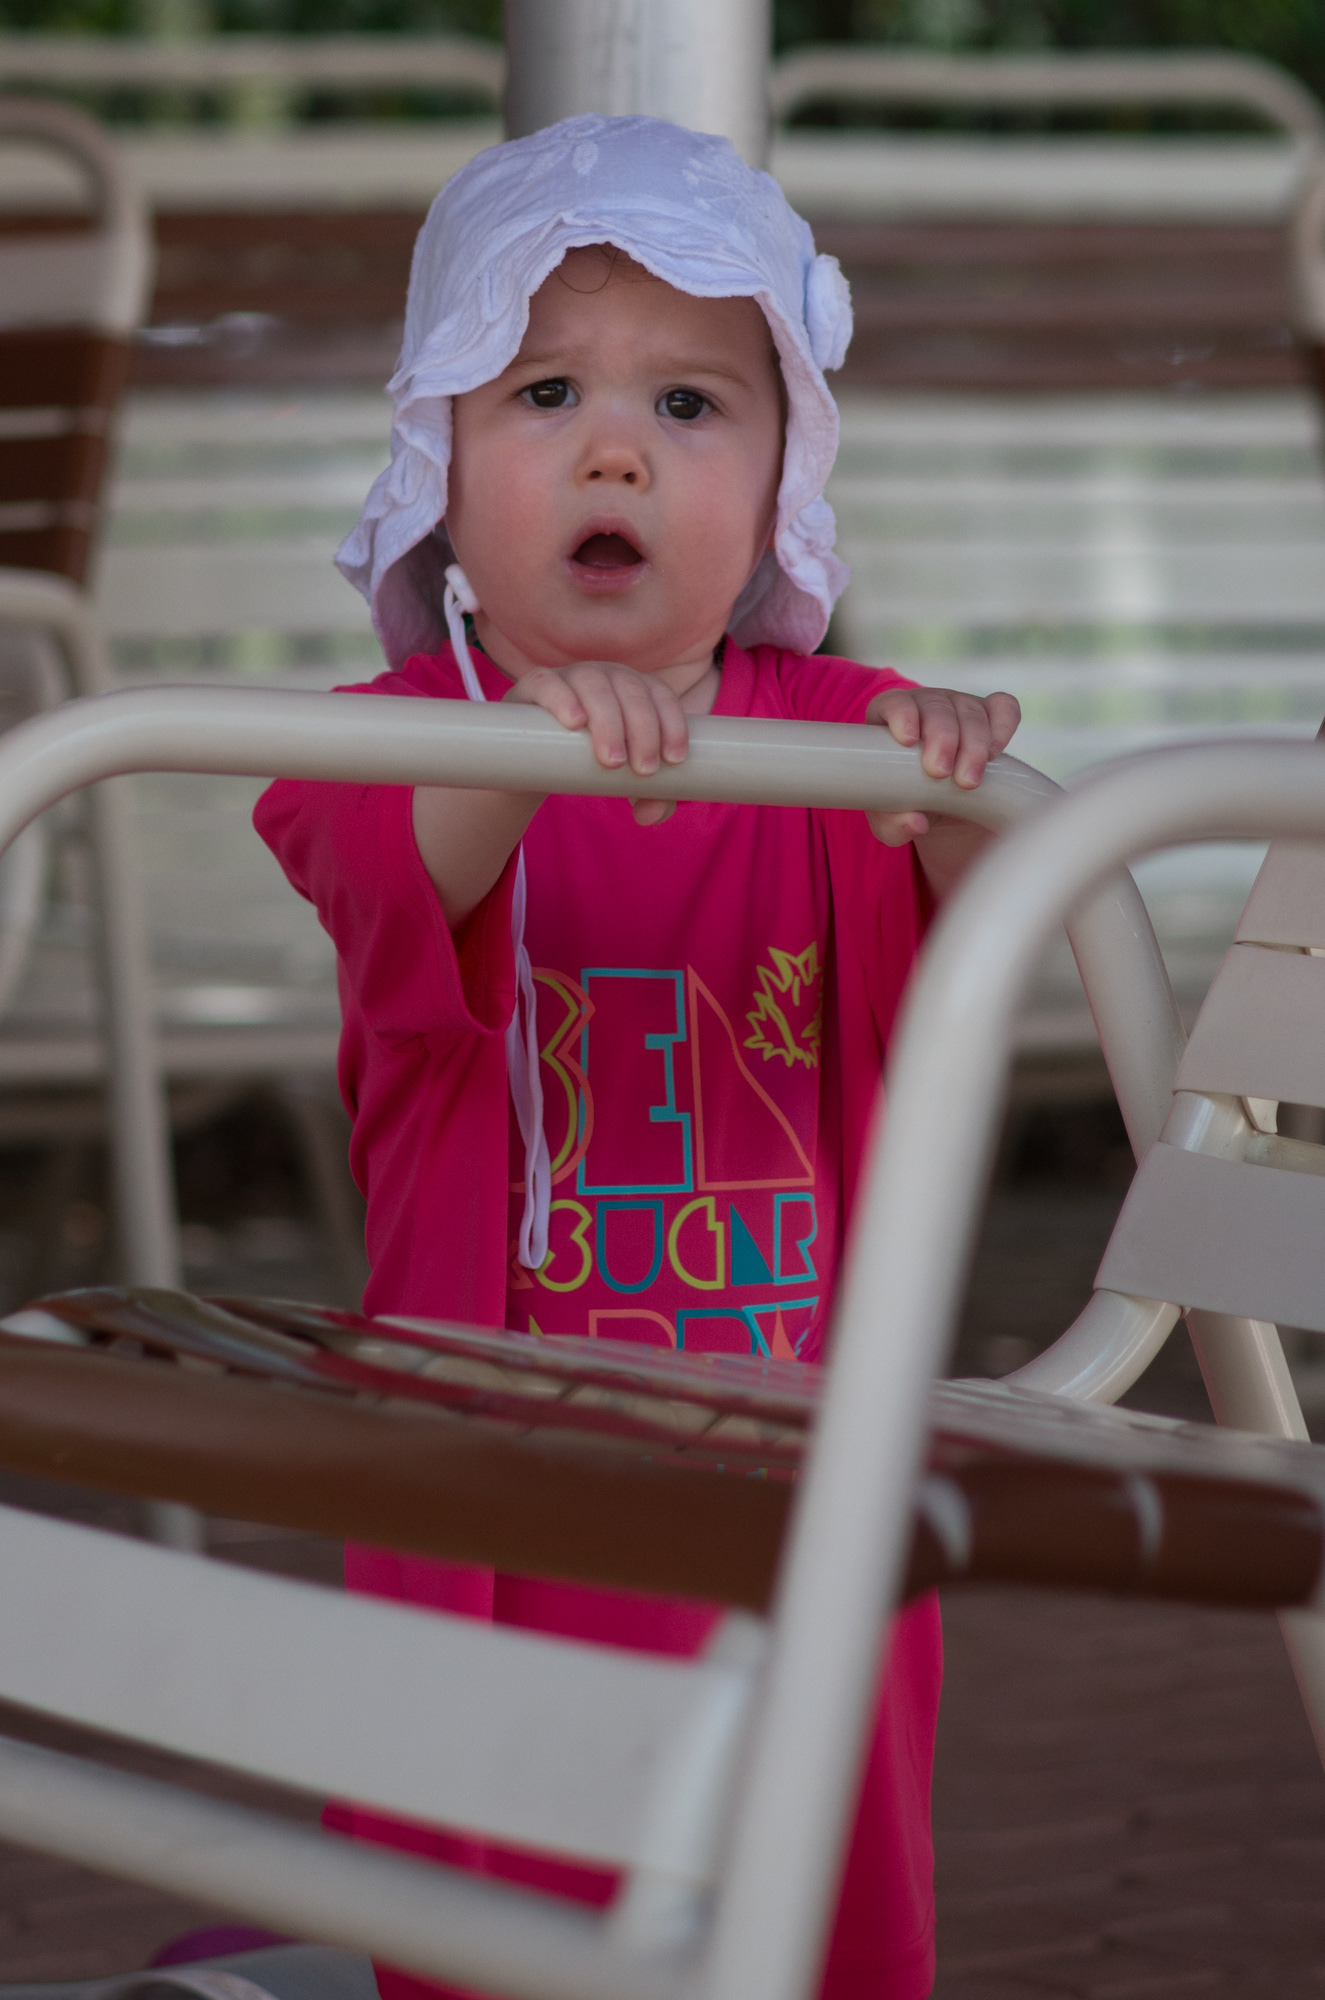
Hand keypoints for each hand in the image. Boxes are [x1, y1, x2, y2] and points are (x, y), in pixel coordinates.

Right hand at [503, 661, 688, 825]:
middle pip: (631, 691)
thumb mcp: (621, 780)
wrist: (533, 762)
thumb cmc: (588, 764)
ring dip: (609, 721)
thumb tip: (650, 815)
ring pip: (594, 685)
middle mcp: (605, 677)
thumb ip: (648, 797)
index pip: (660, 695)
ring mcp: (569, 678)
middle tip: (644, 770)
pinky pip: (549, 683)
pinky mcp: (534, 687)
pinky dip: (563, 699)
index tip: (674, 760)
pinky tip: (574, 722)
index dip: (672, 723)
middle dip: (644, 730)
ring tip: (612, 760)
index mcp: (633, 690)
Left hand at [864, 685, 1020, 846]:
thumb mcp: (891, 820)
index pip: (893, 703)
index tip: (908, 741)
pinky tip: (994, 753)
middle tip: (941, 773)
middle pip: (936, 707)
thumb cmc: (905, 801)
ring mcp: (959, 706)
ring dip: (973, 744)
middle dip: (942, 738)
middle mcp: (925, 706)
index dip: (901, 715)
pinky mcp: (991, 713)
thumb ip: (893, 825)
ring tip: (969, 780)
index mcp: (890, 720)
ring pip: (970, 710)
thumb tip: (916, 823)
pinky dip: (1003, 726)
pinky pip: (1003, 708)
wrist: (940, 804)